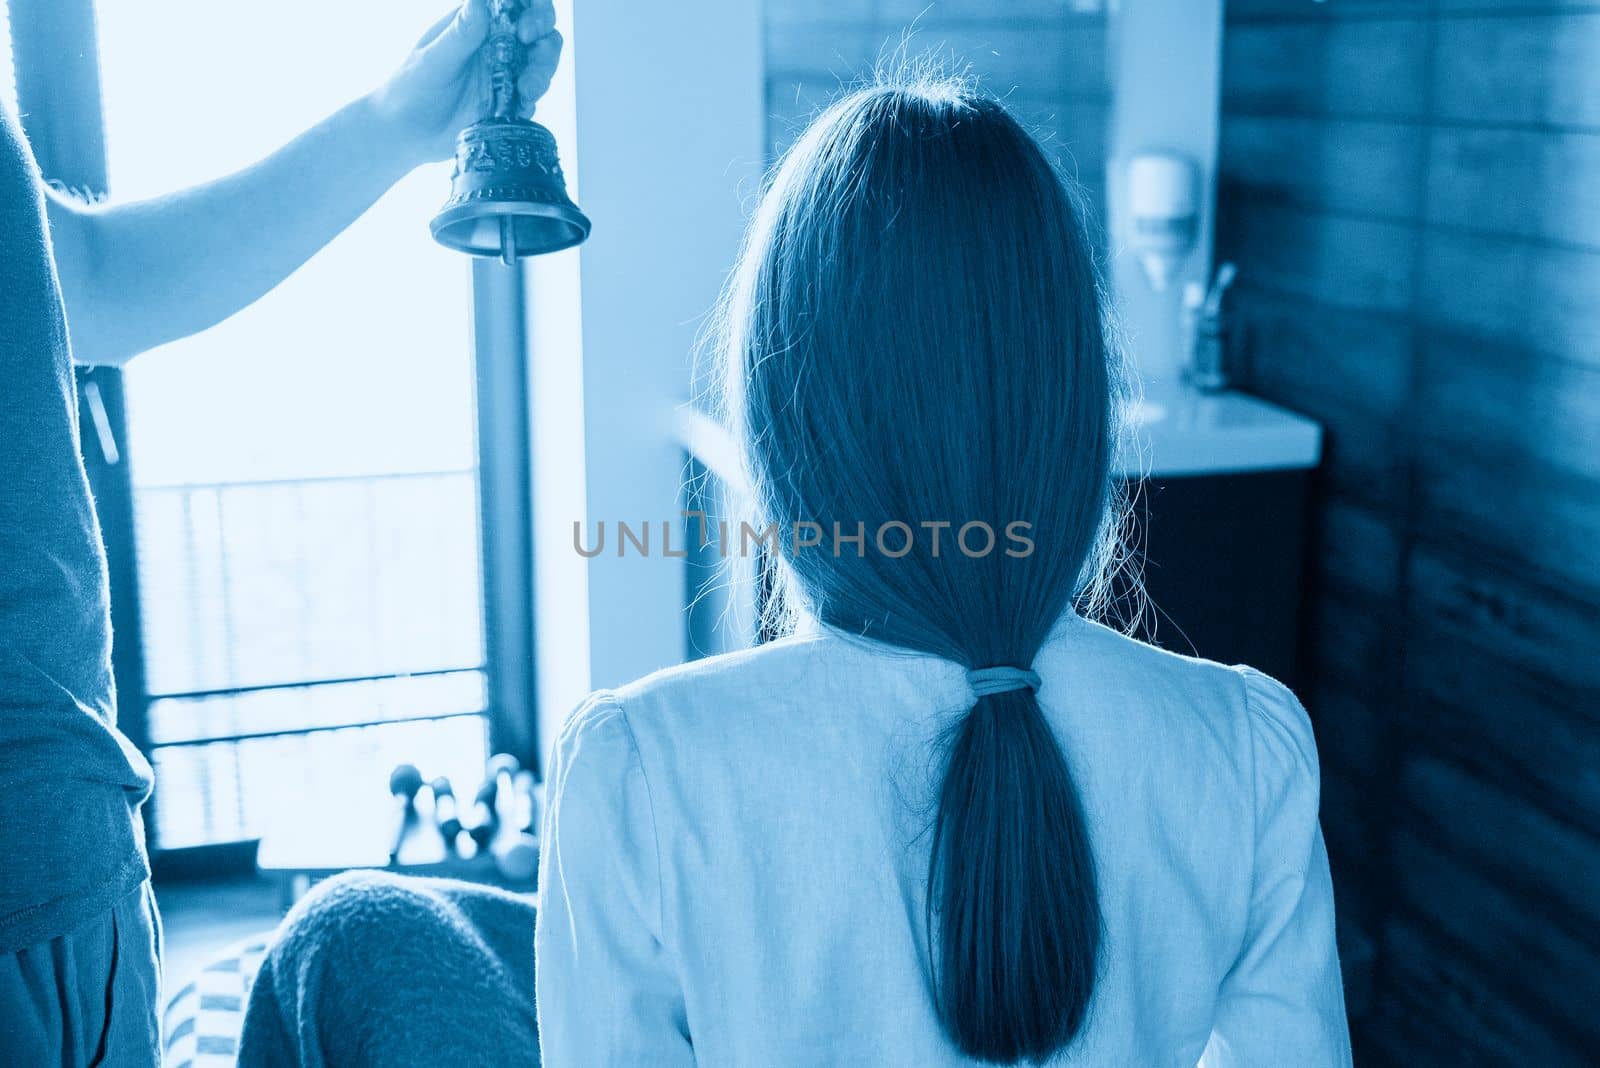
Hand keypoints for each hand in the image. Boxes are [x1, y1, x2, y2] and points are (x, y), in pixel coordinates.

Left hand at [370, 0, 562, 165]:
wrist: (406, 135)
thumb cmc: (410, 89)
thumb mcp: (433, 60)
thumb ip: (460, 34)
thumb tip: (480, 2)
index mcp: (476, 24)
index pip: (515, 4)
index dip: (532, 7)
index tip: (526, 26)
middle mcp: (495, 45)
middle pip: (539, 32)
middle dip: (545, 39)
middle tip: (532, 49)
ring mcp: (504, 74)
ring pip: (541, 64)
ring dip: (542, 72)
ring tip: (527, 89)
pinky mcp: (507, 102)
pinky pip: (531, 97)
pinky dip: (532, 101)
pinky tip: (519, 107)